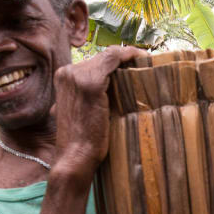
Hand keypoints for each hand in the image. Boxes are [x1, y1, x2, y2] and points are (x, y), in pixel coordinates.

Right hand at [51, 45, 141, 177]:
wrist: (75, 157)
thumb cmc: (84, 140)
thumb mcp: (85, 109)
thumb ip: (96, 93)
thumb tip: (121, 84)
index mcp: (64, 77)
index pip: (95, 60)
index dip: (118, 60)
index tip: (137, 63)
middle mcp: (67, 72)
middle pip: (103, 57)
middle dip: (126, 59)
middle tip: (148, 63)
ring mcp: (77, 76)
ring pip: (110, 56)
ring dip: (131, 58)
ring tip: (149, 64)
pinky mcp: (91, 84)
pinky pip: (114, 59)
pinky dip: (130, 57)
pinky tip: (144, 61)